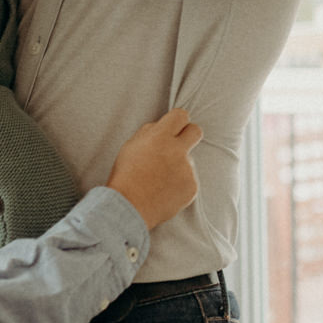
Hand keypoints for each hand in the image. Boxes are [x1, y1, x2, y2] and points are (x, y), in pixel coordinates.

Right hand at [104, 109, 201, 231]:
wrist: (129, 207)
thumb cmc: (126, 175)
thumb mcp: (131, 146)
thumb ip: (149, 132)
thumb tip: (162, 126)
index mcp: (160, 137)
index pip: (180, 116)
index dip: (177, 121)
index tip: (173, 127)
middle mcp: (177, 150)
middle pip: (196, 131)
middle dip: (189, 134)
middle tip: (178, 145)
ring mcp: (187, 169)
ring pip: (188, 160)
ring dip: (178, 166)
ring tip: (159, 180)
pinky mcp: (192, 187)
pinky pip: (189, 180)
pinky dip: (180, 184)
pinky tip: (165, 191)